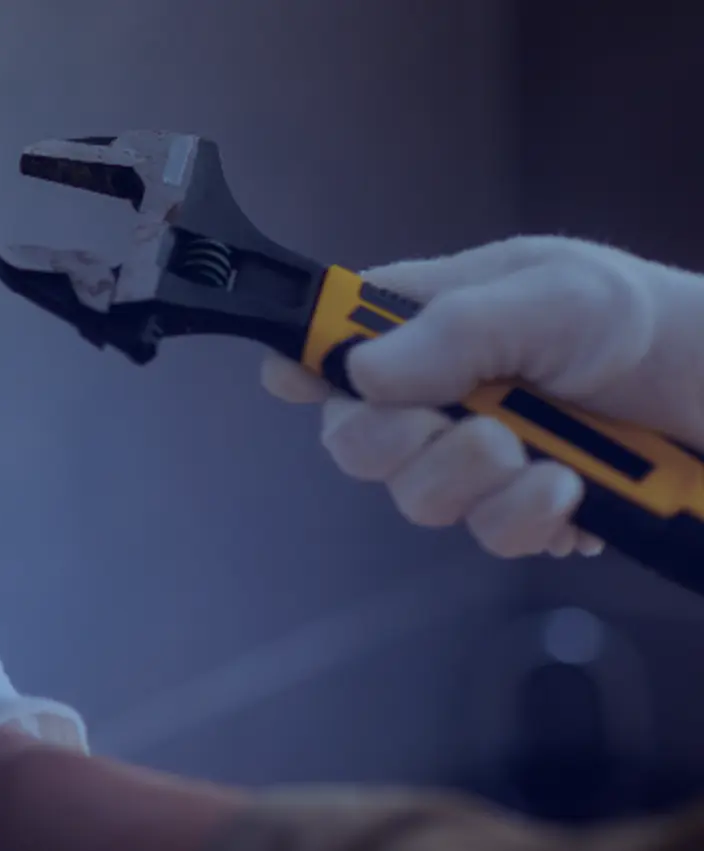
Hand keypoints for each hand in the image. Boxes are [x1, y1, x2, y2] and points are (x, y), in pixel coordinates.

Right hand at [261, 235, 703, 557]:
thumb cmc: (661, 327)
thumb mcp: (561, 297)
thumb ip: (459, 331)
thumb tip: (361, 371)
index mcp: (434, 319)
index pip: (334, 336)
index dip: (303, 360)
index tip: (296, 380)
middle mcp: (444, 390)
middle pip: (355, 438)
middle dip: (402, 445)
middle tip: (472, 430)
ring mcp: (481, 457)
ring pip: (418, 499)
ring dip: (479, 484)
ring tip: (549, 462)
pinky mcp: (527, 513)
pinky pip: (491, 538)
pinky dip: (530, 521)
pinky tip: (572, 496)